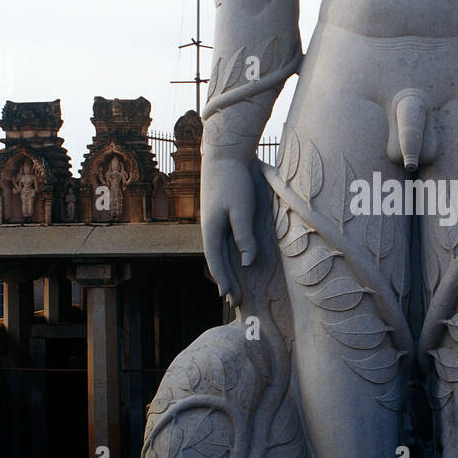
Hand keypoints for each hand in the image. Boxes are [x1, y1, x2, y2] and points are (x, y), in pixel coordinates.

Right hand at [201, 153, 256, 306]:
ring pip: (220, 252)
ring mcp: (214, 222)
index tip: (228, 298)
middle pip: (218, 260)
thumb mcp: (241, 210)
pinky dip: (229, 256)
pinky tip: (235, 261)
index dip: (223, 280)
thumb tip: (247, 263)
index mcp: (211, 229)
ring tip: (234, 287)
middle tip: (234, 302)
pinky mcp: (221, 215)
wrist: (225, 155)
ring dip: (227, 270)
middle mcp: (210, 228)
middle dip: (226, 281)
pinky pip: (224, 242)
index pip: (216, 261)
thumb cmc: (234, 181)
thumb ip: (244, 236)